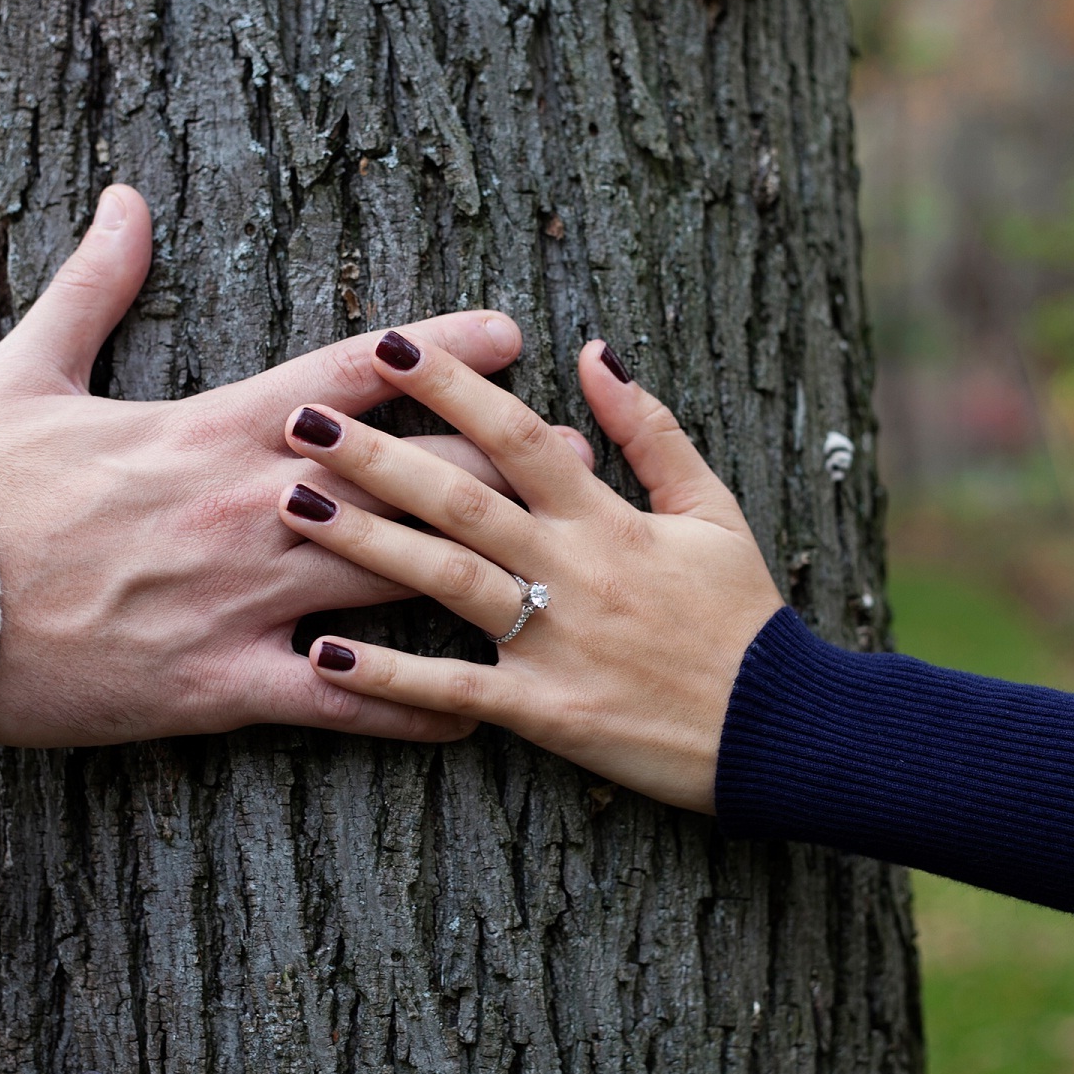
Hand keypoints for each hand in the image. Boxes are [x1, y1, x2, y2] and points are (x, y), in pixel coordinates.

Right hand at [0, 185, 591, 746]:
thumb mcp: (27, 371)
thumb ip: (92, 287)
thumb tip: (122, 204)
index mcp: (215, 427)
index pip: (355, 374)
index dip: (444, 349)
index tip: (511, 334)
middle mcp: (253, 505)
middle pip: (407, 477)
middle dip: (500, 465)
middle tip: (577, 459)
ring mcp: (246, 597)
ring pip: (396, 580)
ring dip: (485, 573)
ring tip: (562, 573)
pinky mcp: (223, 683)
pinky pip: (343, 700)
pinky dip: (413, 709)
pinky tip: (477, 715)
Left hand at [275, 332, 785, 812]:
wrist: (780, 727)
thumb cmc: (742, 615)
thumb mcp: (712, 509)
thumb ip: (652, 430)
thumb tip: (598, 350)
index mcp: (607, 518)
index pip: (515, 434)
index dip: (449, 386)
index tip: (388, 346)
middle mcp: (572, 570)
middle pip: (460, 498)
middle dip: (376, 453)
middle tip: (300, 418)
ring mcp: (554, 642)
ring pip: (446, 579)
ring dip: (364, 542)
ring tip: (292, 505)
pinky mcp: (544, 712)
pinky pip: (454, 691)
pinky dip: (389, 677)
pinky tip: (324, 655)